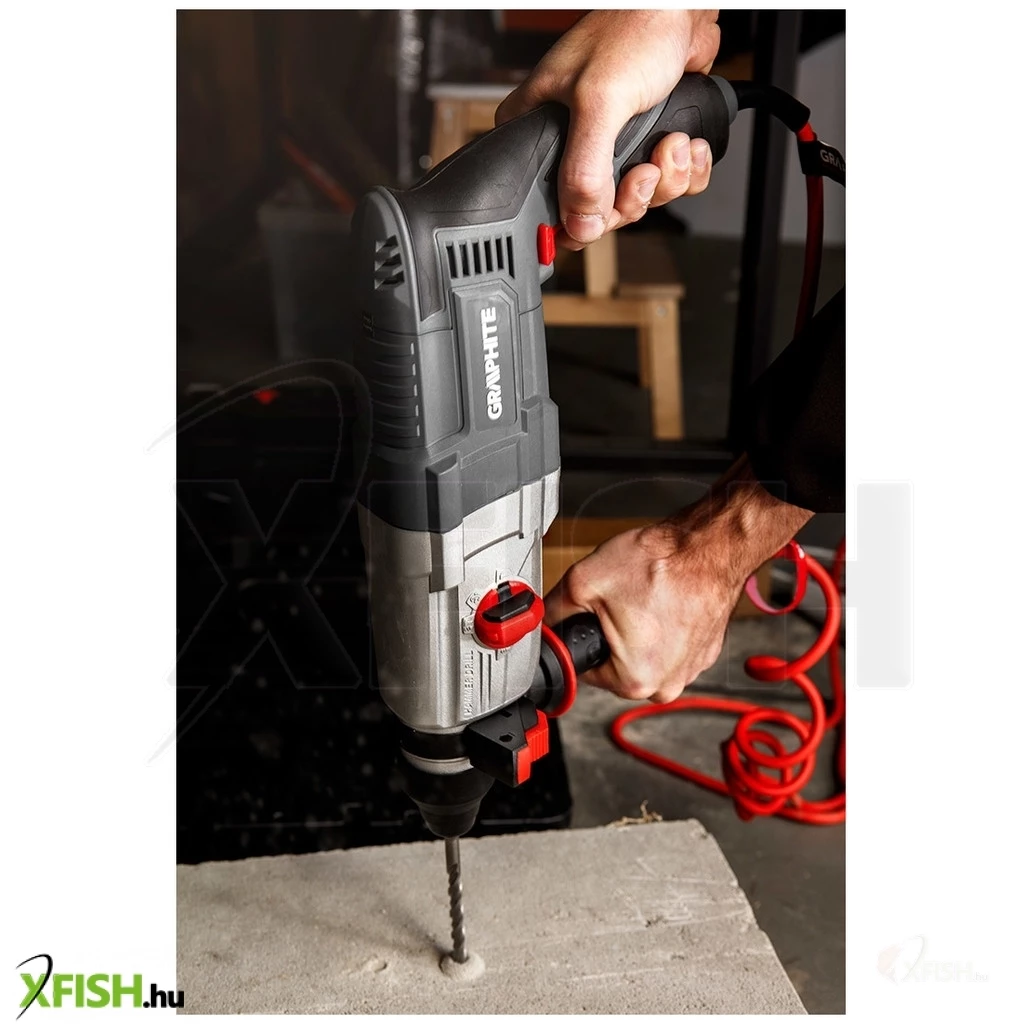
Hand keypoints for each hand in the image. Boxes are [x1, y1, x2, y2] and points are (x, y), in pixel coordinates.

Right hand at [495, 9, 720, 248]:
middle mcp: (573, 146)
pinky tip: (685, 141)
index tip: (604, 210)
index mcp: (539, 135)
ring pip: (637, 200)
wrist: (681, 11)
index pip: (547, 206)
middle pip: (598, 211)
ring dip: (667, 178)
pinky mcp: (646, 145)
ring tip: (670, 142)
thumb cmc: (632, 31)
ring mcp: (611, 149)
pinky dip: (684, 169)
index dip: (579, 220)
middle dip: (635, 195)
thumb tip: (580, 224)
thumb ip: (584, 171)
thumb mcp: (598, 103)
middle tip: (645, 168)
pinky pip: (666, 184)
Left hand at [543, 456, 813, 702]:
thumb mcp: (583, 583)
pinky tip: (661, 601)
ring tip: (643, 599)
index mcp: (635, 680)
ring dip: (636, 630)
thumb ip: (551, 611)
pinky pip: (667, 647)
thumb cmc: (663, 564)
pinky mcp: (702, 654)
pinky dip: (661, 627)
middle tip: (617, 602)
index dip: (579, 638)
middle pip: (613, 665)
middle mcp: (665, 684)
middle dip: (608, 633)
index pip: (585, 671)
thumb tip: (537, 623)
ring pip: (641, 655)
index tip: (590, 618)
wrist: (709, 546)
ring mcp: (688, 670)